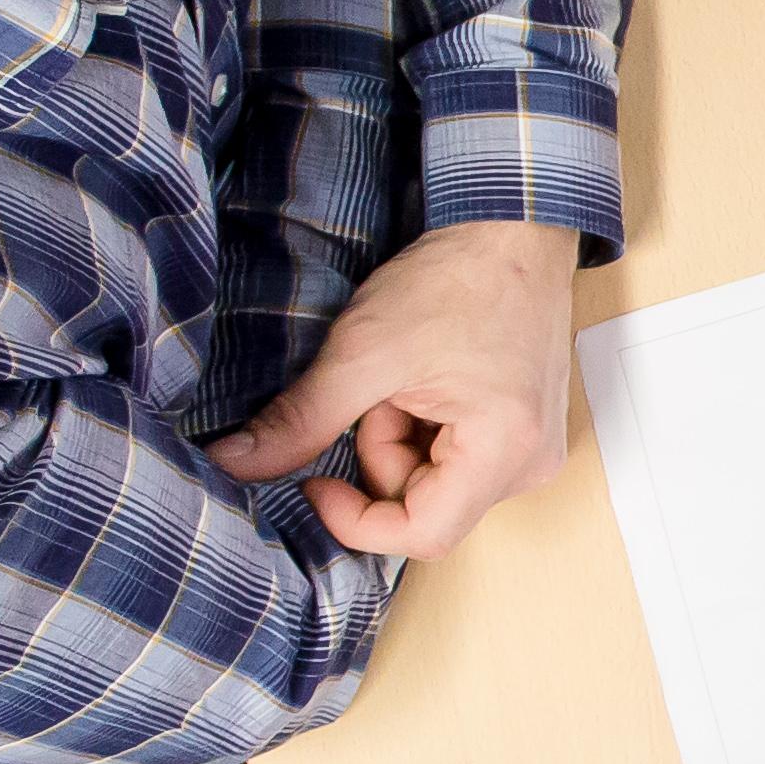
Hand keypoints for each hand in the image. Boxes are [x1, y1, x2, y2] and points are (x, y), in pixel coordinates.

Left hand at [212, 216, 580, 554]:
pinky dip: (425, 427)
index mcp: (505, 452)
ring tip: (410, 375)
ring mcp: (532, 449)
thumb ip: (298, 420)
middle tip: (380, 391)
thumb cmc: (456, 281)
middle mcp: (531, 464)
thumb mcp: (363, 353)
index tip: (313, 478)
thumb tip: (231, 463)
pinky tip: (432, 379)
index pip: (421, 533)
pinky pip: (455, 459)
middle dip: (381, 454)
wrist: (513, 230)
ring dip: (400, 438)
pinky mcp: (524, 432)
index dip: (355, 518)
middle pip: (425, 507)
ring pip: (435, 483)